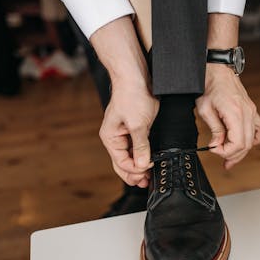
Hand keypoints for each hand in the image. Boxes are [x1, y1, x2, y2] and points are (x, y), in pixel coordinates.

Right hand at [91, 16, 157, 186]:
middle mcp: (115, 138)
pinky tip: (149, 161)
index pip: (120, 163)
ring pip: (130, 157)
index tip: (148, 170)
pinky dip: (142, 156)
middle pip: (122, 163)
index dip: (134, 170)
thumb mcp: (138, 124)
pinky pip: (136, 147)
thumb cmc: (132, 96)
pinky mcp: (134, 128)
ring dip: (138, 167)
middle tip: (147, 183)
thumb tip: (141, 165)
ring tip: (148, 177)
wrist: (136, 76)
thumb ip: (140, 146)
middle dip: (134, 174)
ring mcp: (124, 134)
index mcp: (110, 138)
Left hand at [196, 64, 259, 168]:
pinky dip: (253, 140)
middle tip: (221, 160)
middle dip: (232, 155)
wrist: (218, 69)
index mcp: (235, 113)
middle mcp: (247, 113)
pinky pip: (259, 129)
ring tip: (230, 159)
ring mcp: (252, 111)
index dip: (225, 152)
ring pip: (252, 140)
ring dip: (241, 151)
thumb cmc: (209, 85)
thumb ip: (214, 129)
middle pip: (246, 144)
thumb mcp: (205, 109)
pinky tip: (244, 145)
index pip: (237, 143)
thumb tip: (217, 145)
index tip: (213, 149)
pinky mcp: (251, 110)